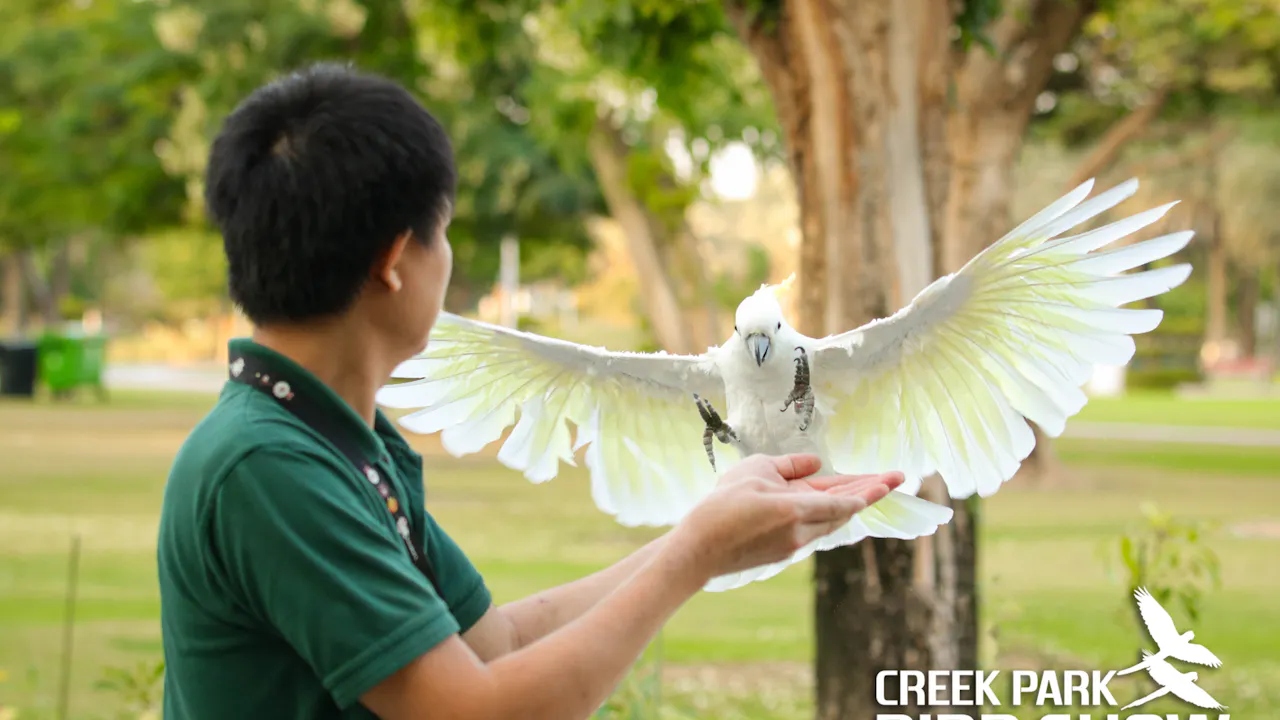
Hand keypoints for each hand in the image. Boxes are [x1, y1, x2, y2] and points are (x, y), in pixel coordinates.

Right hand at [670, 454, 902, 580]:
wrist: (700, 549)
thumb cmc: (722, 506)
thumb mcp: (755, 470)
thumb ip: (789, 466)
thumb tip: (815, 464)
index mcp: (796, 508)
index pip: (843, 498)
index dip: (869, 488)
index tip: (891, 480)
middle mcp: (802, 530)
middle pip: (844, 510)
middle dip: (870, 493)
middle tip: (895, 478)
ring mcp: (794, 545)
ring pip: (831, 522)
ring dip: (849, 504)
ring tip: (870, 488)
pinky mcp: (783, 552)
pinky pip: (814, 530)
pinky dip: (828, 515)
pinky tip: (832, 506)